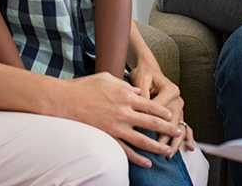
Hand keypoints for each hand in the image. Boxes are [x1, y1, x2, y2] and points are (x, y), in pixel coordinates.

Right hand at [52, 72, 181, 167]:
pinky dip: (138, 158)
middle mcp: (124, 112)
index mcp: (126, 95)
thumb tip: (138, 92)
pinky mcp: (107, 138)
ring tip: (168, 151)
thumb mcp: (108, 78)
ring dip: (158, 146)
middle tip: (177, 133)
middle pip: (152, 122)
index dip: (164, 111)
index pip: (152, 105)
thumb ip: (126, 85)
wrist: (64, 101)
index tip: (171, 115)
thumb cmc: (85, 87)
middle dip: (167, 129)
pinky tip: (147, 162)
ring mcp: (116, 127)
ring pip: (143, 140)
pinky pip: (126, 151)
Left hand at [129, 58, 194, 155]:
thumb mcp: (140, 80)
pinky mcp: (177, 112)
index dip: (151, 120)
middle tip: (158, 146)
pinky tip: (189, 147)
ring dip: (175, 141)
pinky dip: (187, 137)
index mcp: (170, 89)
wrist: (149, 70)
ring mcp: (179, 106)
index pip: (161, 109)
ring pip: (179, 126)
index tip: (141, 131)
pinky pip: (184, 126)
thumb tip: (138, 111)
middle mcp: (177, 98)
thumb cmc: (144, 74)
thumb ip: (141, 94)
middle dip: (165, 135)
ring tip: (169, 153)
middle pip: (173, 120)